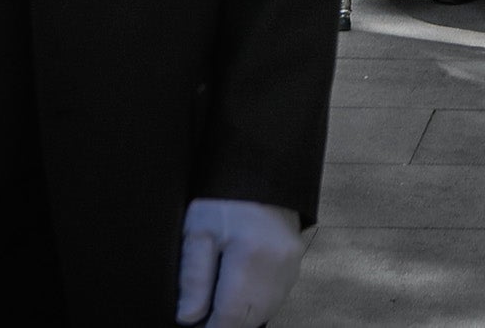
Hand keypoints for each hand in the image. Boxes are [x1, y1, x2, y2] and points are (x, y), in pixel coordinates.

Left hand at [175, 197, 303, 327]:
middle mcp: (277, 264)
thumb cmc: (225, 200)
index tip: (195, 325)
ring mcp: (291, 265)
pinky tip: (239, 295)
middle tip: (204, 317)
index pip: (229, 315)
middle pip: (249, 318)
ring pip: (264, 312)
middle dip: (226, 323)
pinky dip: (256, 305)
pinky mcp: (296, 263)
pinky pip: (275, 299)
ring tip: (220, 305)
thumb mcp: (198, 231)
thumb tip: (189, 317)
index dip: (210, 327)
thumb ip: (193, 277)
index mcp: (249, 255)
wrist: (260, 172)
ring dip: (242, 317)